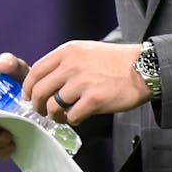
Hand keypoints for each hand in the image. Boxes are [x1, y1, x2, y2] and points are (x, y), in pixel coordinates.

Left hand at [22, 40, 148, 124]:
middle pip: (39, 91)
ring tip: (63, 115)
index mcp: (67, 52)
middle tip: (43, 111)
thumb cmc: (114, 61)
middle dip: (37, 105)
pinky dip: (73, 120)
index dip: (28, 87)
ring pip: (52, 106)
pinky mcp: (94, 100)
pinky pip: (72, 116)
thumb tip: (44, 80)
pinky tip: (79, 116)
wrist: (143, 68)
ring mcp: (82, 83)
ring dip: (54, 115)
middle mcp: (71, 66)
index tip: (28, 96)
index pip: (36, 71)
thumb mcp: (85, 51)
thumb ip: (64, 62)